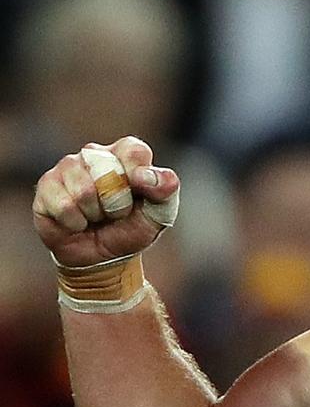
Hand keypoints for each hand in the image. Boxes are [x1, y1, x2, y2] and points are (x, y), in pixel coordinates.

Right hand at [33, 136, 179, 266]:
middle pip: (107, 172)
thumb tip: (148, 176)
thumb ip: (165, 190)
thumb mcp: (159, 213)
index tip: (140, 195)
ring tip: (97, 217)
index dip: (138, 176)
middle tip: (116, 212)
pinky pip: (64, 205)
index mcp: (125, 154)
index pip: (133, 150)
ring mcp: (67, 167)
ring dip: (96, 214)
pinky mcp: (46, 185)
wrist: (103, 256)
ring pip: (84, 191)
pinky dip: (76, 223)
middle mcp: (95, 154)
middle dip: (117, 203)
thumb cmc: (132, 228)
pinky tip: (77, 222)